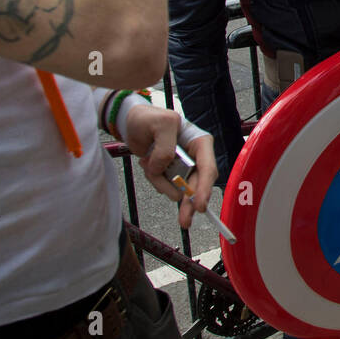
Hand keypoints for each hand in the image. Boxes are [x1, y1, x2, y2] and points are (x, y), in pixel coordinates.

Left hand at [122, 104, 218, 228]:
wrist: (131, 123)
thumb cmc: (149, 118)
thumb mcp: (161, 124)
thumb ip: (165, 149)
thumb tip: (164, 169)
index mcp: (200, 143)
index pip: (208, 168)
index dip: (205, 188)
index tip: (199, 205)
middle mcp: (195, 157)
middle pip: (197, 185)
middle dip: (189, 203)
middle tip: (184, 220)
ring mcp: (183, 167)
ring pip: (178, 188)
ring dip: (161, 183)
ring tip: (146, 163)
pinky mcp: (170, 173)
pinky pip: (165, 186)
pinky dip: (154, 180)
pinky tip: (147, 164)